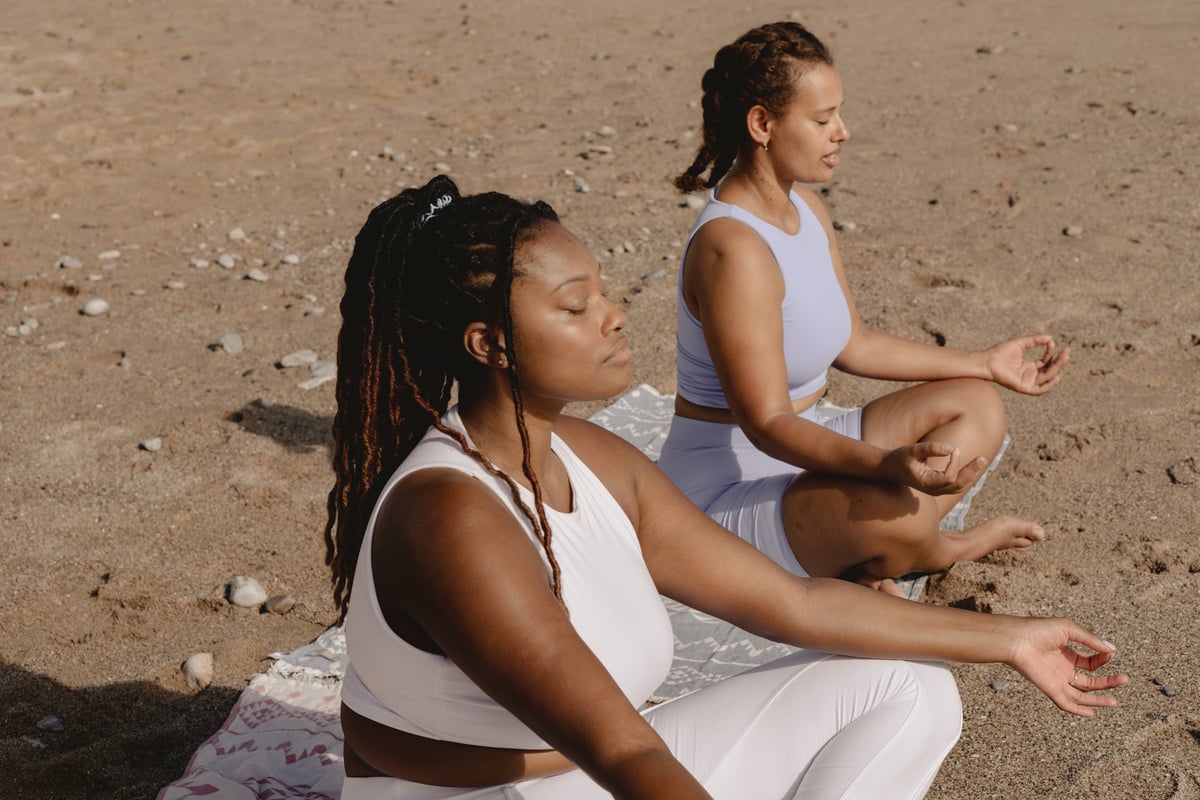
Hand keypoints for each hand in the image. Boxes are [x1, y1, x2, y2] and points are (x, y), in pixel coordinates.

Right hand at [881, 441, 987, 495]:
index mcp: (925, 483)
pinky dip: (964, 477)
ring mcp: (934, 490)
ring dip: (970, 475)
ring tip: (980, 461)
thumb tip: (952, 449)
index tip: (953, 449)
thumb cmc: (898, 458)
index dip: (955, 464)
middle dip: (971, 472)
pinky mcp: (936, 487)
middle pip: (957, 485)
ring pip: (958, 487)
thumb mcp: (912, 450)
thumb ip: (932, 448)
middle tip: (982, 459)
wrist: (887, 468)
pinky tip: (970, 466)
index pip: (948, 477)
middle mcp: (931, 490)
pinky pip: (955, 485)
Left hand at [985, 335, 1068, 394]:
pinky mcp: (1023, 387)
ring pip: (1047, 378)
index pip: (1046, 361)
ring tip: (1063, 358)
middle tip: (1067, 352)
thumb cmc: (1000, 352)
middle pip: (1049, 370)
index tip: (1052, 343)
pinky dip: (1048, 385)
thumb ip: (1034, 340)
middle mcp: (1029, 375)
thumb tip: (1050, 338)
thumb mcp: (1020, 343)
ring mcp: (1027, 381)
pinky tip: (1056, 376)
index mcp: (1029, 366)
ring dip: (1056, 369)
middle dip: (1059, 361)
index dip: (1051, 353)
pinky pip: (1039, 390)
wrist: (987, 360)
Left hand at [1008, 619, 1127, 716]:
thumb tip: (1112, 650)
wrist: (1017, 639)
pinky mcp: (1049, 688)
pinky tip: (1092, 713)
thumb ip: (1090, 640)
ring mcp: (1057, 679)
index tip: (1109, 653)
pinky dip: (1077, 710)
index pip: (1091, 661)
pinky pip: (1065, 703)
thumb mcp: (1068, 630)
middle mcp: (1063, 668)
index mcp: (1067, 653)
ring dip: (1098, 699)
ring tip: (1115, 701)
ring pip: (1081, 694)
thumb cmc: (1039, 630)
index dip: (1103, 658)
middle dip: (1108, 682)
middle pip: (1090, 680)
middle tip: (1124, 679)